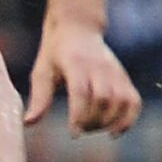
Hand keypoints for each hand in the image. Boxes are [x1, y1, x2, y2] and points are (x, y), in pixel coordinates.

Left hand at [27, 19, 142, 133]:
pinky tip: (115, 132)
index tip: (74, 134)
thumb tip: (28, 123)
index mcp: (75, 64)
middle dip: (93, 121)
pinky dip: (128, 119)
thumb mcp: (42, 71)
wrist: (78, 28)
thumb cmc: (55, 53)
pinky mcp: (124, 78)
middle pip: (103, 99)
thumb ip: (39, 98)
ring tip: (93, 128)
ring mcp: (115, 72)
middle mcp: (99, 67)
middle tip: (81, 129)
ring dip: (109, 122)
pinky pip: (134, 101)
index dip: (79, 115)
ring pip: (121, 101)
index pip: (81, 92)